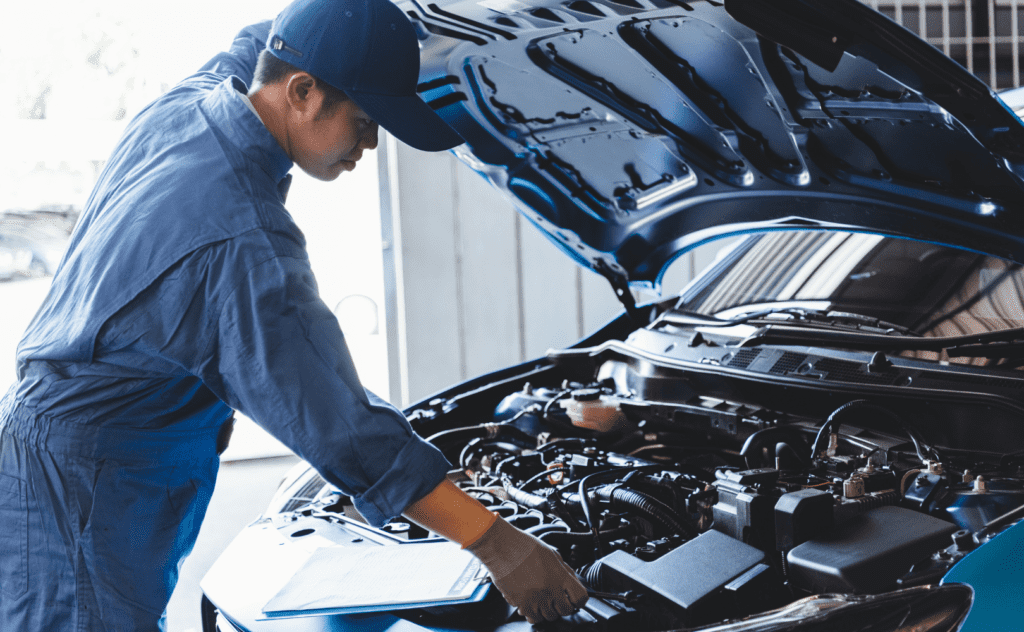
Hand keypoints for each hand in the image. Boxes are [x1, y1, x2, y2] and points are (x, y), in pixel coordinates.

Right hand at [464, 516, 588, 623]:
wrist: (501, 547)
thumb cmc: (524, 546)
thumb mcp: (552, 553)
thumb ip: (564, 570)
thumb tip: (572, 582)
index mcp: (559, 576)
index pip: (580, 598)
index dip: (579, 599)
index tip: (574, 598)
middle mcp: (549, 590)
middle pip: (565, 611)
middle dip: (563, 606)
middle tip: (557, 599)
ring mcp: (535, 599)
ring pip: (549, 617)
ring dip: (548, 610)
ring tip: (542, 599)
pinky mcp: (520, 603)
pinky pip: (532, 618)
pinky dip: (534, 613)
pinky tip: (532, 603)